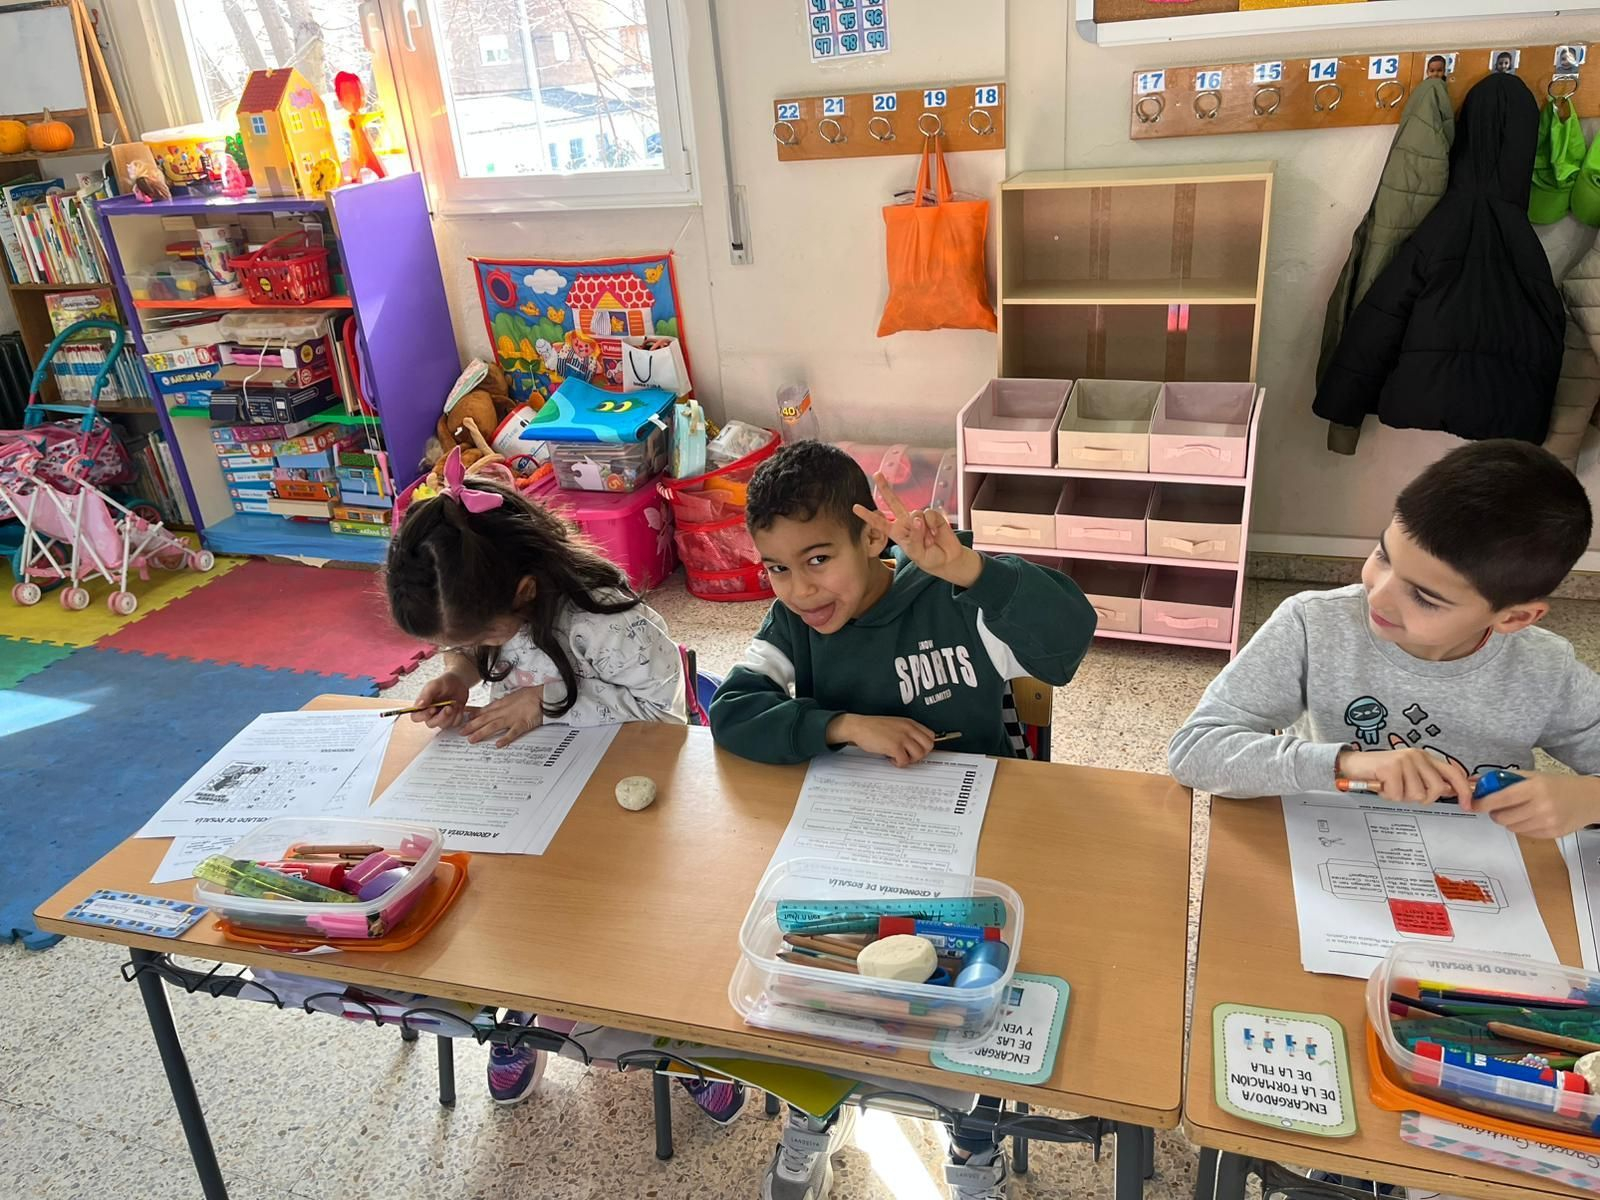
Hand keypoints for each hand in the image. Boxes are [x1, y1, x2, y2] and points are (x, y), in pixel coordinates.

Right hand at [410, 672, 470, 729]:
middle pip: (431, 724)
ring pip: (443, 725)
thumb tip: (418, 705)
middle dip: (441, 717)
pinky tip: (458, 706)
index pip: (415, 717)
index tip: (433, 708)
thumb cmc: (445, 682)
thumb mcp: (434, 685)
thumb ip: (426, 694)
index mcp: (422, 705)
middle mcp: (430, 714)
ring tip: (454, 703)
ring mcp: (441, 717)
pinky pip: (454, 724)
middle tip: (449, 707)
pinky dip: (458, 715)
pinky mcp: (451, 719)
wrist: (459, 682)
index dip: (423, 716)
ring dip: (451, 715)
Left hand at [461, 685, 545, 747]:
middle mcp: (504, 711)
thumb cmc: (529, 696)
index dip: (472, 717)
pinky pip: (513, 732)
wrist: (543, 695)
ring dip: (482, 732)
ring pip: (494, 726)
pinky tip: (498, 745)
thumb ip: (500, 704)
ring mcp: (513, 718)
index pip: (483, 711)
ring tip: (472, 740)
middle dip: (472, 726)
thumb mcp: (511, 697)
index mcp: (501, 704)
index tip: (462, 722)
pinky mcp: (523, 724)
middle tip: (461, 733)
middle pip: (485, 719)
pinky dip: (505, 738)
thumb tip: (490, 709)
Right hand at [827, 713, 935, 767]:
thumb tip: (916, 745)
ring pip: (919, 754)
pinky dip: (899, 763)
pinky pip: (905, 761)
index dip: (925, 746)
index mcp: (909, 723)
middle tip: (910, 756)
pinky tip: (891, 759)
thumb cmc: (873, 727)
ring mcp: (902, 737)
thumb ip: (907, 732)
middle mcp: (908, 729)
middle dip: (921, 754)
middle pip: (928, 746)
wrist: (858, 726)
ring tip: (899, 757)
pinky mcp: (894, 746)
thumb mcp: (895, 724)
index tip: (917, 750)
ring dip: (910, 760)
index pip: (930, 735)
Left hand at [853, 474, 981, 588]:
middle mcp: (906, 522)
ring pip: (916, 513)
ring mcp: (919, 518)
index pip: (880, 523)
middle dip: (885, 487)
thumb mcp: (917, 553)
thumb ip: (914, 537)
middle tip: (877, 474)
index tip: (855, 508)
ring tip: (929, 541)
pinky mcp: (933, 516)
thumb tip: (917, 518)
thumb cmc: (928, 558)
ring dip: (923, 530)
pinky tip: (936, 533)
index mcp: (897, 533)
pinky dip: (933, 525)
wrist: (947, 559)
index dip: (868, 516)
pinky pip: (930, 514)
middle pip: (893, 501)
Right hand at [1337, 748, 1471, 804]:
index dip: (1463, 790)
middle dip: (1423, 798)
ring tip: (1390, 787)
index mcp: (1425, 757)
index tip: (1467, 805)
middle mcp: (1417, 756)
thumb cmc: (1380, 773)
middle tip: (1405, 792)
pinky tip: (1381, 786)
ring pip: (1417, 795)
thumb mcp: (1408, 774)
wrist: (1351, 764)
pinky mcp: (1390, 768)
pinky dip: (1387, 796)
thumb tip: (1451, 792)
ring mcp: (1404, 760)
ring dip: (1401, 797)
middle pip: (1437, 788)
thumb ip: (1428, 780)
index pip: (1453, 773)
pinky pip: (1397, 795)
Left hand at [1466, 772, 1599, 838]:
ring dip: (1508, 820)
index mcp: (1535, 788)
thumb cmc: (1556, 785)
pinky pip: (1524, 834)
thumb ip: (1504, 779)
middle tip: (1498, 806)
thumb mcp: (1532, 776)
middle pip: (1502, 817)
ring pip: (1511, 827)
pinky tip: (1530, 817)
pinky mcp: (1552, 834)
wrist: (1588, 799)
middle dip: (1494, 812)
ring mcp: (1548, 823)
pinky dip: (1521, 827)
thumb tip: (1474, 782)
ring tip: (1518, 810)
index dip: (1482, 803)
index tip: (1472, 804)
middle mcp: (1541, 806)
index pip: (1500, 798)